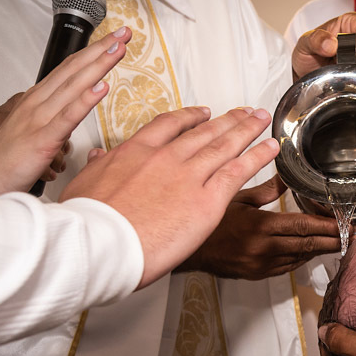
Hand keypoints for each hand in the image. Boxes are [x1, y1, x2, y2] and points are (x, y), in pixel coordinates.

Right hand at [0, 26, 132, 195]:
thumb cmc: (10, 159)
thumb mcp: (37, 132)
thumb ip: (54, 121)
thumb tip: (70, 119)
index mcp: (39, 100)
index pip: (70, 69)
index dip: (93, 52)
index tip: (114, 40)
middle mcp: (39, 103)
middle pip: (74, 70)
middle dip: (100, 50)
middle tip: (124, 33)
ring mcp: (40, 119)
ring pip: (74, 86)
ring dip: (98, 66)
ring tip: (117, 49)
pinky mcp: (43, 139)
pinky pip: (68, 117)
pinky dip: (85, 100)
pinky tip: (101, 86)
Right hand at [61, 105, 279, 287]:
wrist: (98, 242)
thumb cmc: (87, 223)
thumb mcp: (84, 185)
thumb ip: (98, 167)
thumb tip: (99, 156)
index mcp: (136, 152)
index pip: (169, 126)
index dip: (190, 118)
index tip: (203, 113)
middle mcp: (166, 158)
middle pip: (204, 132)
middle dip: (227, 120)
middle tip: (245, 112)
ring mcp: (188, 176)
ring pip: (224, 146)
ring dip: (247, 130)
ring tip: (262, 121)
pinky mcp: (207, 200)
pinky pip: (238, 172)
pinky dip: (258, 157)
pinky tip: (271, 148)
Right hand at [177, 173, 353, 279]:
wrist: (187, 250)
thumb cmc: (209, 221)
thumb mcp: (236, 197)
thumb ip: (267, 189)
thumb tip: (287, 175)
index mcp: (260, 227)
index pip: (303, 227)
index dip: (329, 227)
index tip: (347, 225)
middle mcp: (264, 249)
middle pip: (308, 246)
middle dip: (334, 241)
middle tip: (355, 237)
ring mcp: (261, 265)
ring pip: (300, 258)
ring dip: (321, 251)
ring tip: (341, 243)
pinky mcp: (258, 274)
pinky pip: (288, 267)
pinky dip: (303, 258)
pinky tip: (313, 252)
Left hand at [291, 12, 355, 78]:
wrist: (306, 76)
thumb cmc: (307, 55)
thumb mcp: (305, 43)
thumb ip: (315, 40)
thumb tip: (332, 45)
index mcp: (350, 22)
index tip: (341, 51)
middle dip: (355, 58)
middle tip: (337, 60)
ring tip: (340, 67)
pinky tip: (346, 75)